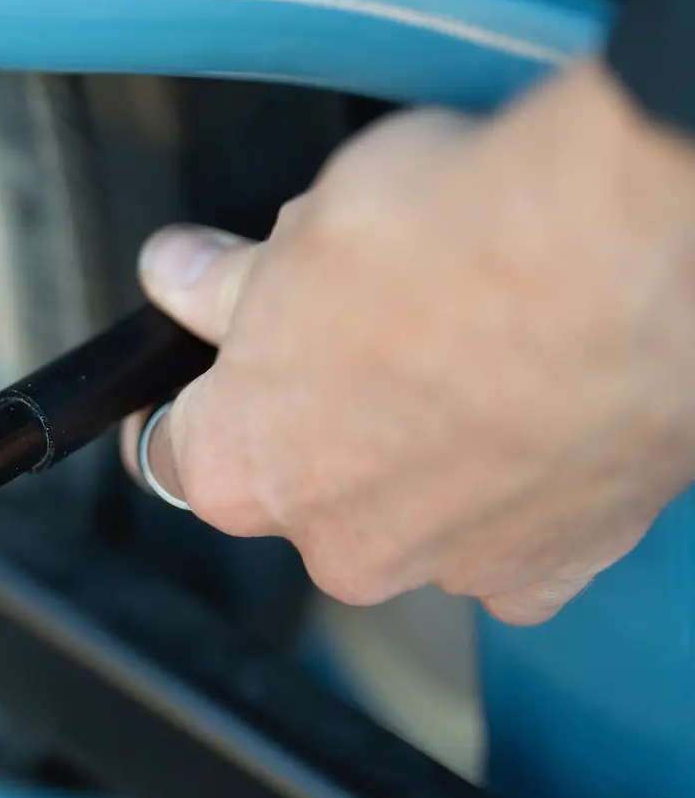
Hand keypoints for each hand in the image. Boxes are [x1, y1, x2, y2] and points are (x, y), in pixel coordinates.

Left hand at [121, 61, 694, 624]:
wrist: (620, 253)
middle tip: (369, 331)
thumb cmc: (455, 235)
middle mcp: (337, 540)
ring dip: (424, 458)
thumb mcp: (302, 231)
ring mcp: (450, 564)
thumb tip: (181, 273)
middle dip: (323, 421)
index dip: (199, 400)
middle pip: (301, 489)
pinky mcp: (556, 566)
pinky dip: (515, 495)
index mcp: (245, 461)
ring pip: (407, 518)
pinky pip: (511, 548)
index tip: (213, 378)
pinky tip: (528, 418)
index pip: (178, 449)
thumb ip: (227, 283)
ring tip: (467, 356)